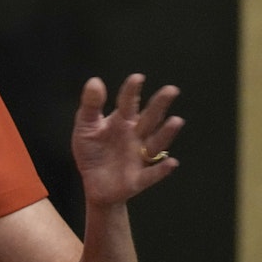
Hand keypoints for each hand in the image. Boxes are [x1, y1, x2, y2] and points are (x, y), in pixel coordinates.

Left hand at [71, 74, 183, 206]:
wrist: (94, 184)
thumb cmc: (93, 151)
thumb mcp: (85, 127)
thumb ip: (90, 106)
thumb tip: (94, 80)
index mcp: (122, 121)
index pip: (128, 103)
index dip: (132, 91)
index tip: (137, 78)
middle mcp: (135, 136)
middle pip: (149, 118)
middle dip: (159, 105)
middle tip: (171, 90)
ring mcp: (139, 156)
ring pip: (156, 143)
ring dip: (166, 133)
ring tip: (176, 121)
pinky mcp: (139, 178)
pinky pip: (152, 174)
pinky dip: (162, 169)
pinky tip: (170, 162)